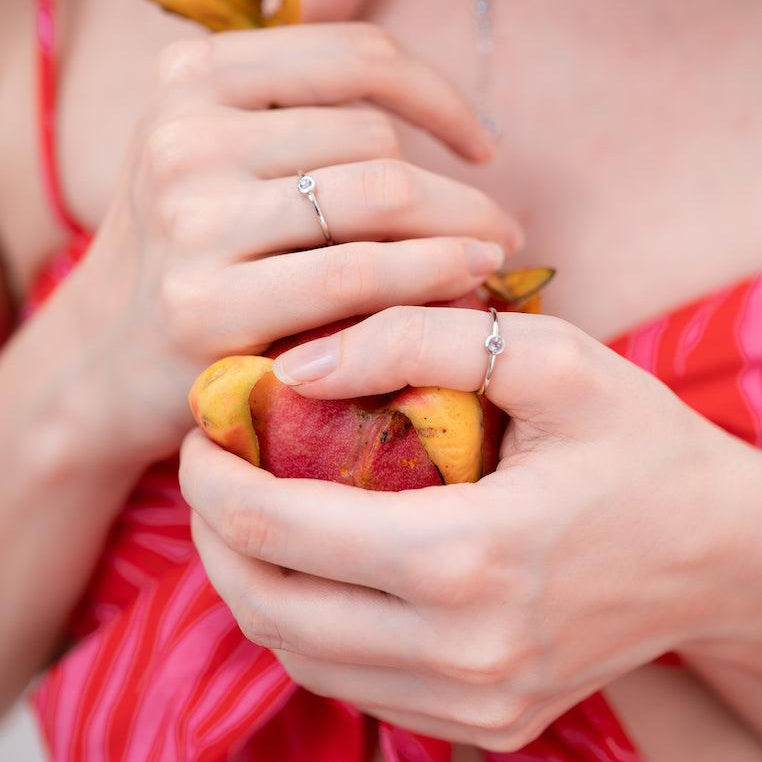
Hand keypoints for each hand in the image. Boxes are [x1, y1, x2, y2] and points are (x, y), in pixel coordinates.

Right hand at [67, 23, 518, 462]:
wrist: (108, 361)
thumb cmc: (192, 263)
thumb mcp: (222, 167)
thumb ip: (297, 126)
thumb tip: (426, 112)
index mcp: (192, 81)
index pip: (352, 57)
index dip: (440, 96)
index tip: (481, 146)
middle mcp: (184, 136)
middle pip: (374, 139)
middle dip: (461, 188)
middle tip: (502, 225)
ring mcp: (190, 219)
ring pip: (379, 197)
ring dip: (461, 227)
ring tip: (495, 252)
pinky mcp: (205, 304)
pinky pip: (355, 273)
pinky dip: (429, 274)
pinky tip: (467, 280)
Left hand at [180, 306, 758, 751]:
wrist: (721, 553)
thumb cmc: (640, 445)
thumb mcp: (549, 359)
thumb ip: (416, 342)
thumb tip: (300, 368)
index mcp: (472, 558)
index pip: (281, 531)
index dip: (214, 480)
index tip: (204, 436)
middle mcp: (465, 652)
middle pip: (271, 605)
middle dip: (214, 535)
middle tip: (212, 473)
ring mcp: (475, 701)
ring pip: (299, 654)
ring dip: (250, 582)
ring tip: (249, 517)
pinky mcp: (486, 720)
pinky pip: (351, 682)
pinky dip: (304, 625)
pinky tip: (312, 569)